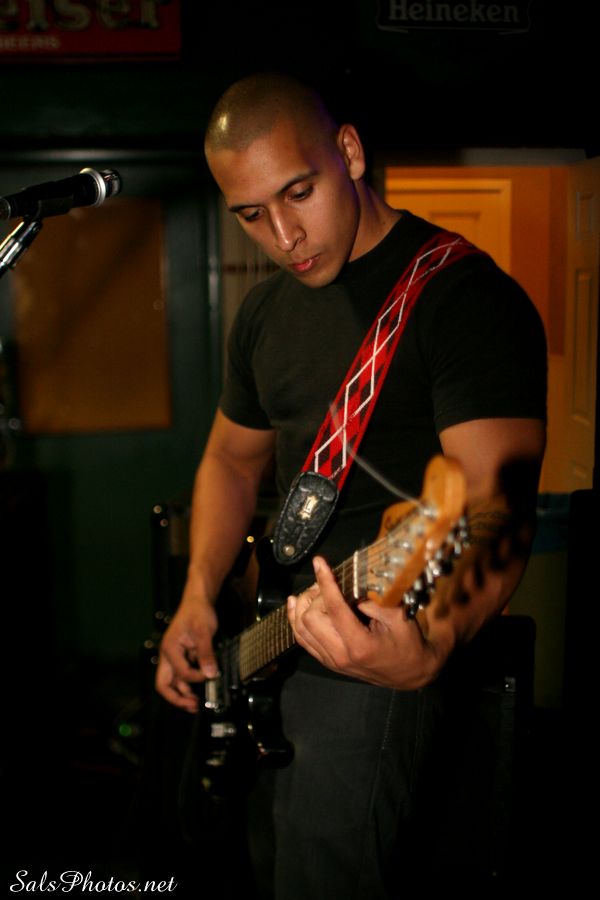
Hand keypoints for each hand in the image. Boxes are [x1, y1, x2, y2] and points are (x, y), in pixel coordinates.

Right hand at [155, 595, 218, 712]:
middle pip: (164, 684)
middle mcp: (168, 655)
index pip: (180, 673)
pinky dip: (188, 683)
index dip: (196, 677)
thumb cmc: (197, 611)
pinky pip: (181, 674)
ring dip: (182, 693)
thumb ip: (206, 654)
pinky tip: (199, 686)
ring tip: (195, 703)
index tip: (210, 674)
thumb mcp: (204, 632)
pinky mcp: (182, 655)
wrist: (198, 599)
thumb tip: (210, 673)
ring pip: (172, 681)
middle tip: (191, 706)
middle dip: (176, 698)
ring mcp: (174, 656)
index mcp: (169, 649)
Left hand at [287, 557, 440, 689]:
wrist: (409, 674)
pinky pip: (302, 640)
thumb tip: (349, 586)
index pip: (334, 608)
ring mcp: (331, 661)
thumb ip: (372, 601)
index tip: (319, 562)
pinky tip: (297, 604)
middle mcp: (340, 656)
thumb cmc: (407, 644)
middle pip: (310, 618)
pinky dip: (296, 620)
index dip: (325, 582)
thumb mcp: (398, 617)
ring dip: (303, 605)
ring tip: (314, 591)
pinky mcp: (327, 662)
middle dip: (315, 595)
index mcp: (359, 645)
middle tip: (327, 582)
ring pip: (300, 629)